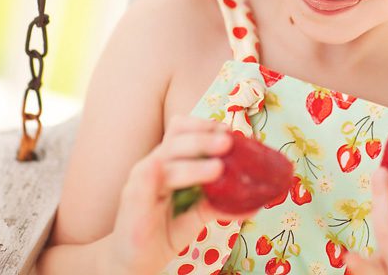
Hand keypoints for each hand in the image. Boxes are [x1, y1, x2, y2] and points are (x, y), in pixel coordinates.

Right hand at [105, 115, 257, 274]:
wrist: (137, 260)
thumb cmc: (165, 230)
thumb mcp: (197, 214)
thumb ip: (220, 204)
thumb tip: (255, 203)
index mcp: (169, 161)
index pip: (182, 130)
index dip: (203, 126)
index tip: (228, 131)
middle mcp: (153, 165)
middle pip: (175, 140)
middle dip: (203, 140)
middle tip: (228, 142)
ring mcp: (140, 182)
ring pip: (164, 161)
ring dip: (191, 163)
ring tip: (216, 168)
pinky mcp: (131, 202)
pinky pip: (141, 183)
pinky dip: (152, 173)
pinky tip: (160, 169)